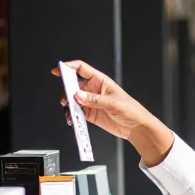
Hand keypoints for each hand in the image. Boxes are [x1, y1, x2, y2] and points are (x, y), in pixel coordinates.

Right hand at [50, 61, 173, 165]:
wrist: (136, 128)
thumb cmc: (131, 110)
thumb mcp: (113, 103)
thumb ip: (94, 99)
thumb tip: (78, 95)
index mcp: (100, 81)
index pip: (81, 69)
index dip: (69, 67)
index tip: (58, 69)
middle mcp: (93, 90)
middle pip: (73, 84)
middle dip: (66, 89)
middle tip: (65, 98)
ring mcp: (91, 102)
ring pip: (72, 99)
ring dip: (67, 103)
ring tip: (69, 110)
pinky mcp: (90, 114)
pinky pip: (76, 112)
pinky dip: (71, 115)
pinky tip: (71, 119)